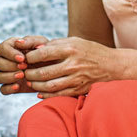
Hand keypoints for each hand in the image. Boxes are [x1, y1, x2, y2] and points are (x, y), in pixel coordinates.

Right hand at [0, 36, 49, 94]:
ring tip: (22, 75)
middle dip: (8, 65)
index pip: (1, 48)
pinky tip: (18, 86)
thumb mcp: (42, 43)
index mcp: (11, 47)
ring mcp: (7, 74)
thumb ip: (31, 41)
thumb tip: (18, 42)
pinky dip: (8, 88)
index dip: (9, 53)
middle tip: (24, 67)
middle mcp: (6, 60)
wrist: (54, 68)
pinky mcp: (11, 86)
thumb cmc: (47, 52)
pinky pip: (2, 89)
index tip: (22, 58)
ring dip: (7, 76)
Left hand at [0, 36, 114, 97]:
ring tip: (30, 82)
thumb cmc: (91, 51)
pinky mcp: (79, 89)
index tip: (24, 58)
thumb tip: (35, 49)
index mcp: (71, 49)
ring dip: (36, 85)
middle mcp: (73, 64)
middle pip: (44, 72)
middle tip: (24, 72)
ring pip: (49, 85)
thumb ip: (56, 44)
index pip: (44, 53)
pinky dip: (47, 95)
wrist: (112, 66)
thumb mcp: (75, 41)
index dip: (30, 57)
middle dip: (30, 73)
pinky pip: (59, 95)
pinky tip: (39, 92)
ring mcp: (77, 78)